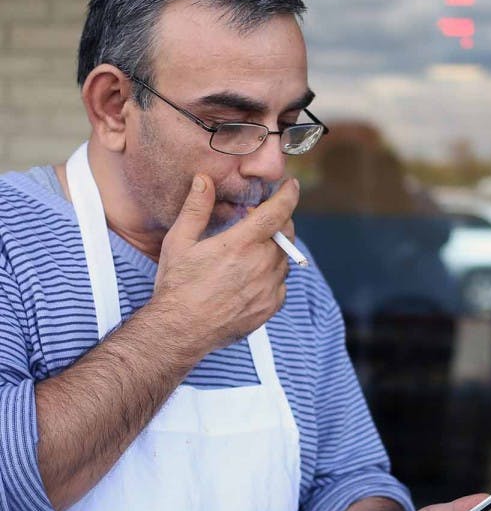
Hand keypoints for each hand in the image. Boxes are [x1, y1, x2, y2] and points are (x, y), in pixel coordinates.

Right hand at [153, 174, 299, 356]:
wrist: (181, 331)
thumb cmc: (177, 286)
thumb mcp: (179, 241)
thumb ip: (196, 208)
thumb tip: (204, 180)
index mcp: (241, 244)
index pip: (277, 212)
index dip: (288, 195)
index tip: (292, 186)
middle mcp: (261, 265)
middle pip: (286, 233)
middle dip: (278, 220)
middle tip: (258, 220)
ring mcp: (268, 288)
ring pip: (284, 259)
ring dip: (275, 248)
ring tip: (251, 250)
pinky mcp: (269, 307)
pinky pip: (281, 284)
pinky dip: (273, 275)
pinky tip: (253, 276)